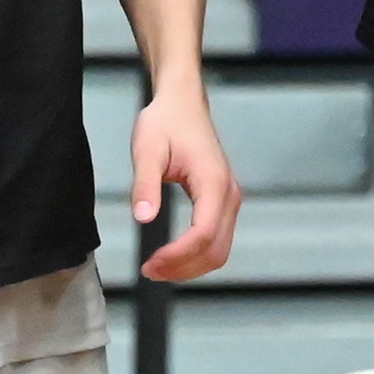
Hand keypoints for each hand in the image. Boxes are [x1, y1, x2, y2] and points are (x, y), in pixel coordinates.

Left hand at [131, 79, 241, 281]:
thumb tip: (143, 218)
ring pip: (220, 250)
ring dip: (191, 266)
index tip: (150, 264)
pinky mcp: (224, 200)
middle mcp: (229, 193)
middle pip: (216, 250)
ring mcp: (230, 198)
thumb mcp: (147, 150)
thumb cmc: (165, 121)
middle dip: (184, 268)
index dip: (178, 256)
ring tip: (158, 268)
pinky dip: (197, 255)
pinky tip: (173, 256)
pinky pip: (218, 239)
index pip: (204, 233)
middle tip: (149, 271)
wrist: (183, 102)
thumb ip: (145, 184)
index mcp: (213, 181)